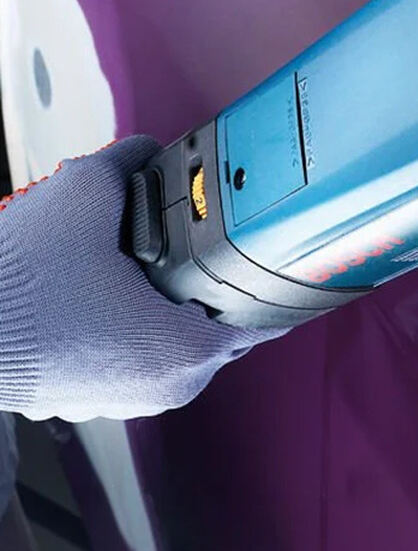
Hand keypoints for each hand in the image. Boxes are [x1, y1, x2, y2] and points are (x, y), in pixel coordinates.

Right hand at [0, 139, 280, 420]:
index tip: (261, 250)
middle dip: (211, 286)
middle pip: (218, 327)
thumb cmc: (16, 280)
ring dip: (167, 308)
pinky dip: (129, 327)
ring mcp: (123, 402)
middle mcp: (164, 390)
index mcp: (185, 352)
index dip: (262, 274)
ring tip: (142, 267)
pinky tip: (108, 293)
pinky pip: (131, 357)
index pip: (258, 315)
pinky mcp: (86, 401)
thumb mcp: (85, 193)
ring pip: (172, 343)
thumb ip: (130, 160)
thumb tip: (150, 148)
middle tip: (193, 246)